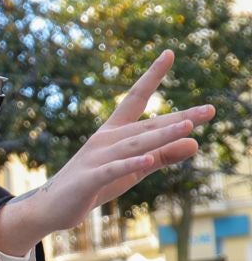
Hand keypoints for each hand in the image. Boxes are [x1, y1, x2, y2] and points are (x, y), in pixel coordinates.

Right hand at [0, 51, 212, 256]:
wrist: (49, 208)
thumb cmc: (92, 186)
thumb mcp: (133, 170)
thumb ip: (163, 155)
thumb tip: (196, 142)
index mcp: (113, 134)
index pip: (135, 99)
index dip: (152, 76)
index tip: (169, 52)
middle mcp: (104, 141)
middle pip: (145, 126)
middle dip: (177, 118)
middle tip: (210, 109)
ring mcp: (95, 160)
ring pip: (133, 145)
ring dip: (161, 136)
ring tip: (188, 127)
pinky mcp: (88, 180)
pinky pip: (112, 170)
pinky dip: (129, 165)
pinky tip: (148, 161)